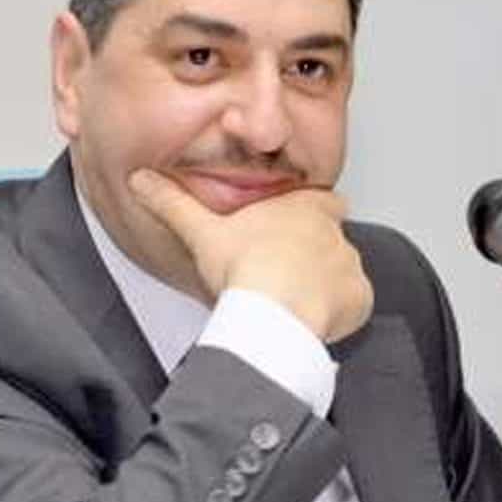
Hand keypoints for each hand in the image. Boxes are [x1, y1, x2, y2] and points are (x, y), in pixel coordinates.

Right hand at [128, 169, 373, 341]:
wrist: (273, 313)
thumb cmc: (243, 269)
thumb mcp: (200, 231)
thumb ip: (171, 203)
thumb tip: (141, 180)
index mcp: (303, 208)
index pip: (322, 201)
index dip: (310, 215)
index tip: (291, 231)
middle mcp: (334, 232)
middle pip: (332, 239)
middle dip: (314, 255)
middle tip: (284, 275)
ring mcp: (350, 266)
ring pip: (343, 272)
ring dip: (325, 285)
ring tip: (292, 303)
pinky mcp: (359, 299)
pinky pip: (355, 304)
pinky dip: (339, 313)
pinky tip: (310, 320)